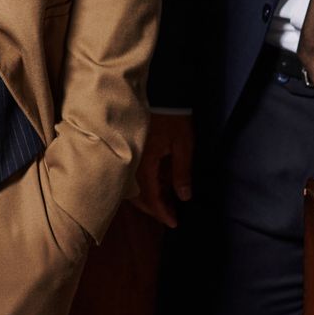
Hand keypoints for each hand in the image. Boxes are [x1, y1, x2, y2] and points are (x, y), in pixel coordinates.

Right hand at [130, 111, 194, 227]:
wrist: (160, 91)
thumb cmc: (173, 117)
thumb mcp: (183, 144)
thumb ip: (182, 172)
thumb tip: (183, 197)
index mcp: (144, 162)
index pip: (151, 197)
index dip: (162, 213)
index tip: (174, 223)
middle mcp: (132, 162)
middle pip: (137, 195)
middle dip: (154, 208)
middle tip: (170, 215)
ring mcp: (130, 155)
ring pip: (133, 186)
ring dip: (148, 197)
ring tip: (166, 201)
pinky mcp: (131, 148)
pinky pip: (133, 175)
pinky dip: (144, 184)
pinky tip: (158, 184)